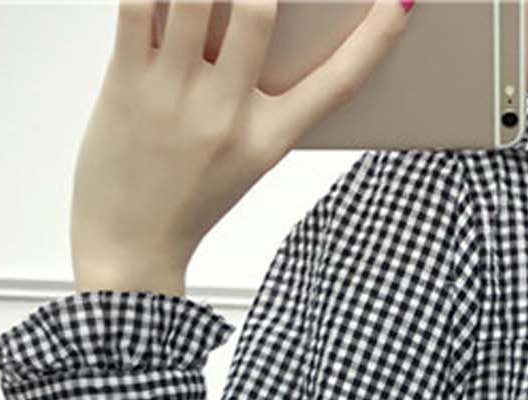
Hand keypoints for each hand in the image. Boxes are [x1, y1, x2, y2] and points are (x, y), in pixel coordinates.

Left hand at [70, 0, 415, 292]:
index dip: (374, 40)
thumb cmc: (188, 200)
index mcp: (269, 140)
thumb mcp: (246, 159)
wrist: (132, 246)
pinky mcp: (127, 84)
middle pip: (258, 10)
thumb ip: (260, 101)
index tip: (401, 3)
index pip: (337, 83)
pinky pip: (137, 6)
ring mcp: (175, 97)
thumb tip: (261, 22)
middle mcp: (227, 115)